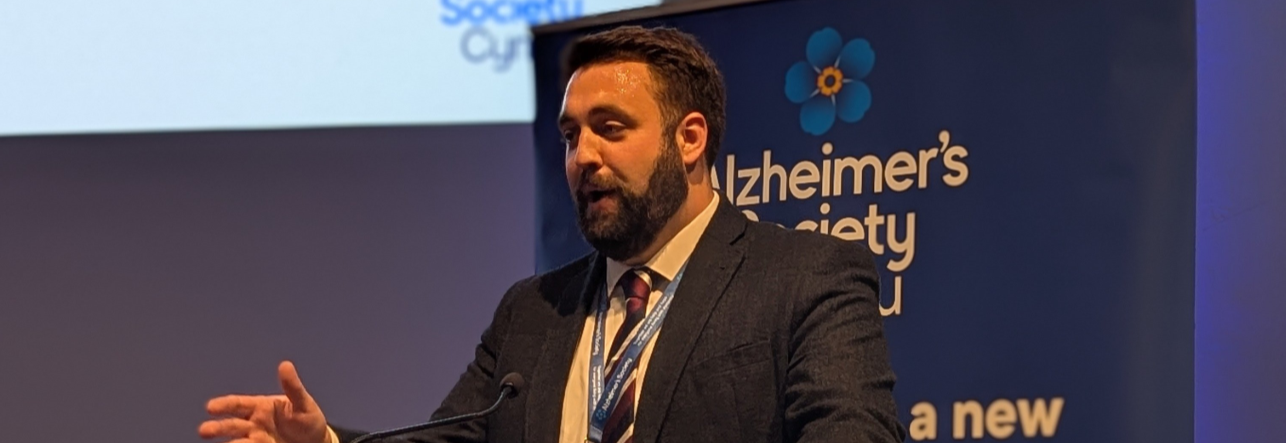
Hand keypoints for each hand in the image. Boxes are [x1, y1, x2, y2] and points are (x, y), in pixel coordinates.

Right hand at [200, 361, 329, 442]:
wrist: (317, 442)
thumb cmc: (307, 419)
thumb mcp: (303, 403)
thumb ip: (293, 387)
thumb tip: (286, 365)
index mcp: (261, 407)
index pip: (238, 404)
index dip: (224, 405)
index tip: (210, 407)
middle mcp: (254, 424)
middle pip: (232, 425)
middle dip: (218, 427)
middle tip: (204, 430)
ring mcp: (257, 439)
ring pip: (238, 441)